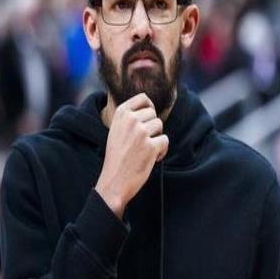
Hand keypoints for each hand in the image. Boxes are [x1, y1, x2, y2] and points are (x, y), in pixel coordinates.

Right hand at [95, 93, 168, 217]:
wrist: (114, 181)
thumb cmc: (117, 156)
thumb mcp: (117, 130)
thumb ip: (130, 117)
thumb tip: (150, 107)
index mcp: (120, 113)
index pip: (143, 97)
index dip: (149, 107)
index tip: (147, 119)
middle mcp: (130, 120)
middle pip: (153, 114)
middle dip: (152, 128)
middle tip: (141, 142)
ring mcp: (141, 133)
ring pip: (160, 126)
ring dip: (157, 139)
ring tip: (145, 150)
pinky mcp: (150, 147)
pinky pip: (165, 140)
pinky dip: (161, 151)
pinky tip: (151, 158)